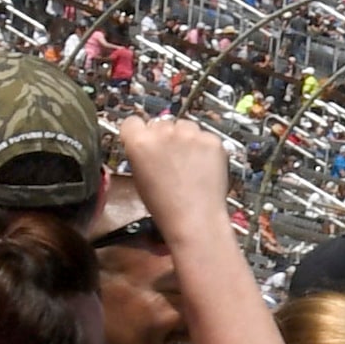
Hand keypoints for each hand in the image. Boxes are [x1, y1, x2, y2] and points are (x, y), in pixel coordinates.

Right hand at [118, 114, 233, 228]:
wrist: (196, 220)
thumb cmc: (166, 207)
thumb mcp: (139, 178)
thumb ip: (140, 153)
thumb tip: (146, 144)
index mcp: (140, 142)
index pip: (132, 122)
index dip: (138, 133)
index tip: (144, 141)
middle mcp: (164, 132)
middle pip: (160, 123)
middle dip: (164, 137)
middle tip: (170, 160)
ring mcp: (190, 134)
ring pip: (184, 126)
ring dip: (185, 139)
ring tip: (188, 166)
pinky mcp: (212, 140)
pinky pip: (205, 136)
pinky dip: (204, 148)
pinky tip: (203, 168)